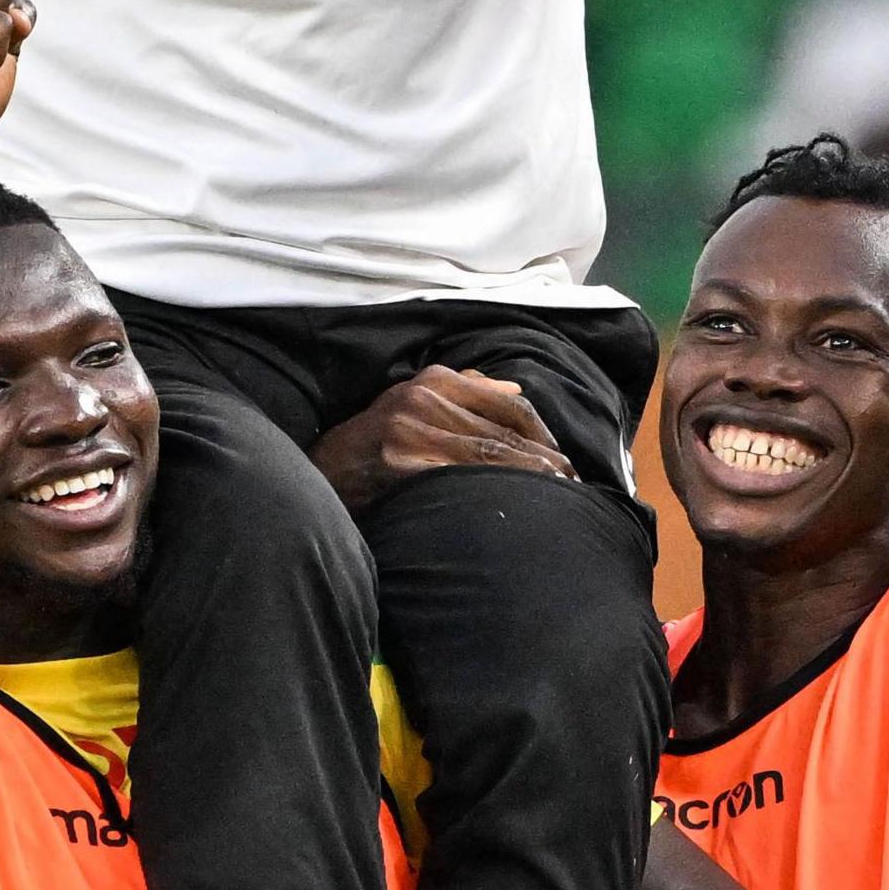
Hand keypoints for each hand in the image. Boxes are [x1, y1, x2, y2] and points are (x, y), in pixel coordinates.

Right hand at [313, 367, 571, 510]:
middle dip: (546, 463)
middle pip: (507, 432)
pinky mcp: (402, 466)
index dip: (544, 436)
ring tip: (560, 502)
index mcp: (431, 381)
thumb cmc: (368, 446)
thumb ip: (463, 392)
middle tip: (575, 489)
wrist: (313, 475)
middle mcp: (424, 399)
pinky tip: (518, 508)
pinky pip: (464, 480)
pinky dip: (498, 493)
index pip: (510, 404)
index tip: (564, 462)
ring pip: (493, 457)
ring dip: (533, 481)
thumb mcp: (409, 403)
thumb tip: (516, 390)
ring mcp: (412, 431)